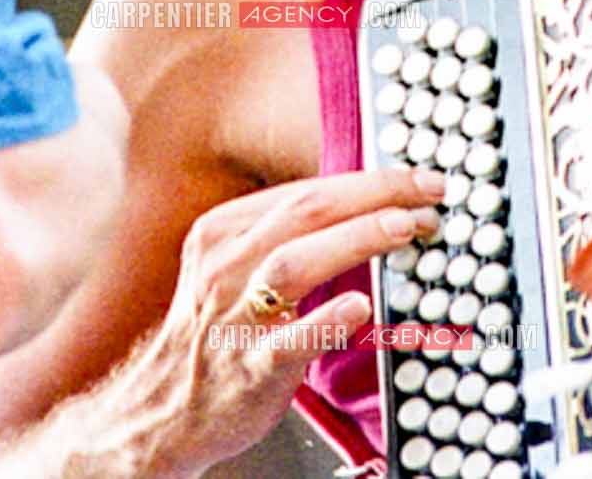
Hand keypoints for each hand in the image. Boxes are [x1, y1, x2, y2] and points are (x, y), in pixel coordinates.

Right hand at [125, 167, 444, 477]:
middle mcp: (224, 265)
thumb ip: (286, 237)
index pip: (304, 191)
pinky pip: (288, 341)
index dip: (367, 180)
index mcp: (222, 232)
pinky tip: (361, 306)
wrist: (164, 412)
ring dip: (355, 239)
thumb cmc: (216, 334)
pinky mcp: (248, 368)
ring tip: (405, 229)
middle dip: (373, 195)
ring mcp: (235, 317)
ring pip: (295, 263)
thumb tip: (365, 207)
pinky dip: (326, 320)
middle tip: (427, 194)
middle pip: (305, 211)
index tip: (416, 178)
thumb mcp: (233, 267)